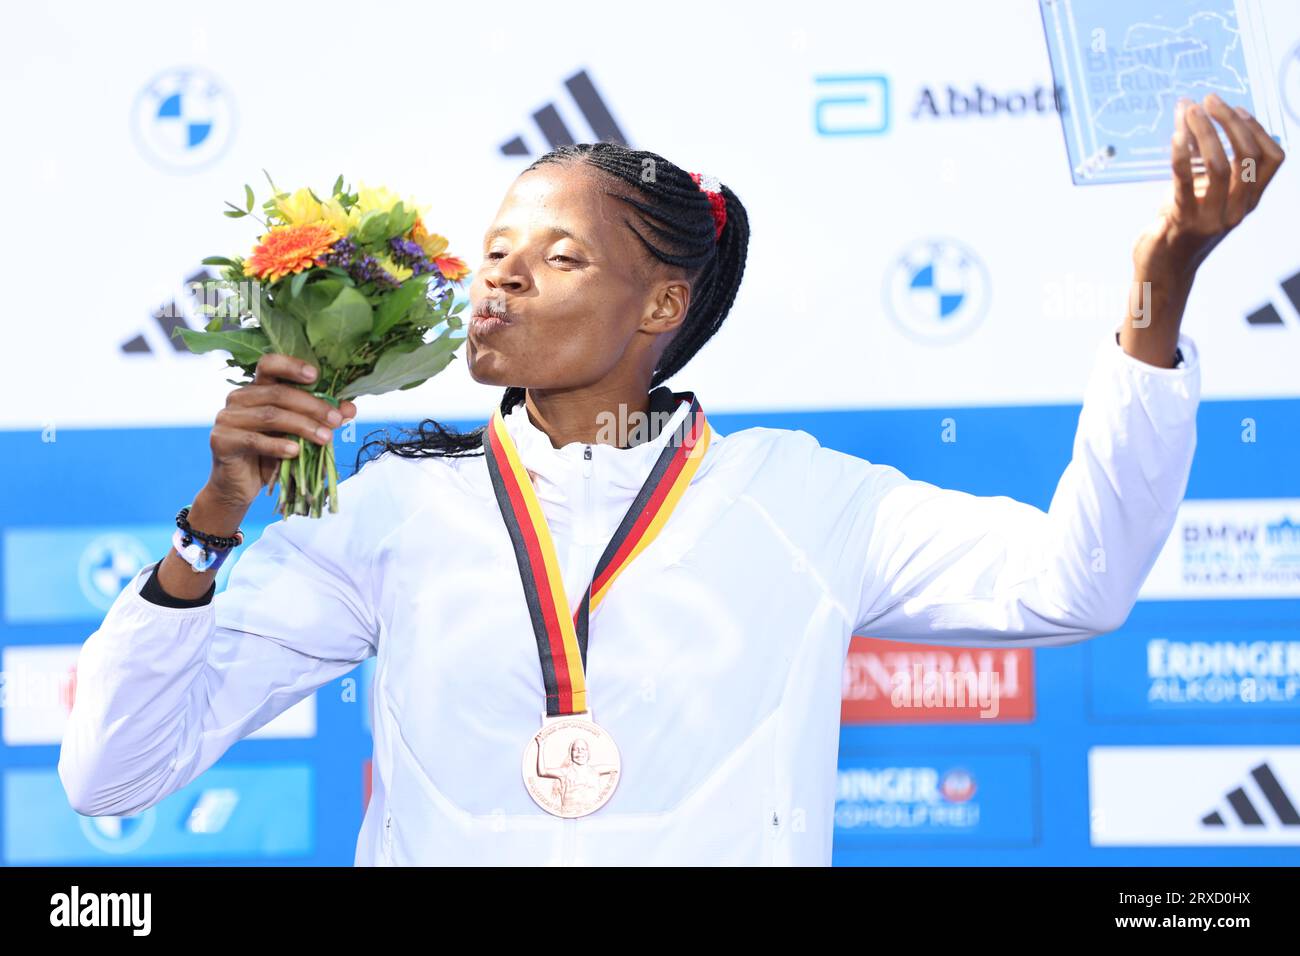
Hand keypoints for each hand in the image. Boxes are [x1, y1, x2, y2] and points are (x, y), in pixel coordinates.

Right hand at [206, 353, 357, 509]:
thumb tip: (350, 409)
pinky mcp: (221, 440)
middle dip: (312, 406)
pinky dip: (277, 446)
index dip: (291, 366)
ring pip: (270, 416)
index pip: (269, 365)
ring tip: (326, 438)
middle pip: (278, 393)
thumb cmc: (271, 454)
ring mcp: (227, 418)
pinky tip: (295, 452)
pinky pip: (253, 440)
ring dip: (302, 426)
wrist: (241, 486)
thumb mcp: (299, 434)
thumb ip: (320, 418)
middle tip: (336, 420)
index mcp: (256, 389)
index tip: (316, 375)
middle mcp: (238, 398)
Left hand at [1132, 93, 1285, 280]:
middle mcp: (1237, 209)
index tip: (1234, 107)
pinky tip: (1174, 136)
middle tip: (1207, 100)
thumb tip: (1192, 110)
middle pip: (1247, 156)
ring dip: (1204, 132)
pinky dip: (1180, 156)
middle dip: (1228, 122)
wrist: (1162, 271)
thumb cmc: (1181, 224)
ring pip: (1220, 167)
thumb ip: (1201, 155)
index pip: (1272, 157)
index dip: (1256, 128)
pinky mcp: (1182, 222)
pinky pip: (1184, 183)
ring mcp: (1211, 218)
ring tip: (1188, 110)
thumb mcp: (1199, 188)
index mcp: (1249, 199)